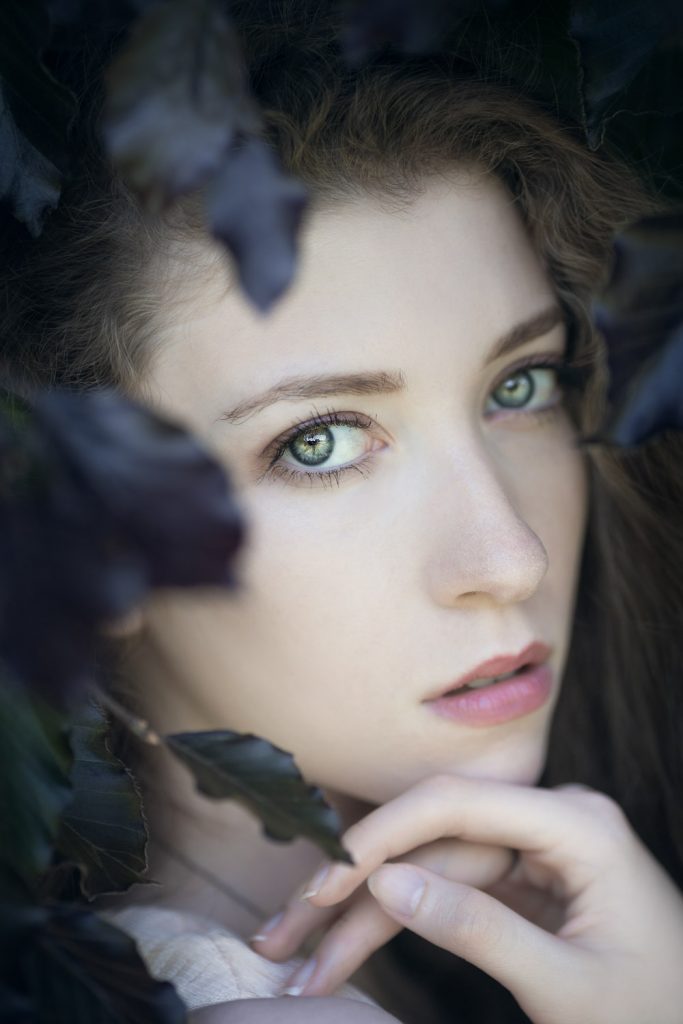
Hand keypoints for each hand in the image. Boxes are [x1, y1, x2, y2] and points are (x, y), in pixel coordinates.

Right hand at [251, 775, 682, 1023]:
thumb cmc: (658, 1014)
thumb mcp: (568, 987)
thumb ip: (477, 930)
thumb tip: (387, 881)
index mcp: (577, 825)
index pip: (457, 804)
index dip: (381, 837)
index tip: (323, 881)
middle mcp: (549, 821)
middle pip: (429, 841)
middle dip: (356, 889)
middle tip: (287, 931)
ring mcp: (532, 850)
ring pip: (426, 870)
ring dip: (363, 917)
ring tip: (302, 962)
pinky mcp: (520, 881)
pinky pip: (445, 893)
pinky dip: (397, 925)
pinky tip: (345, 949)